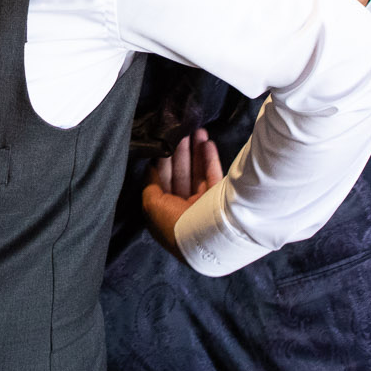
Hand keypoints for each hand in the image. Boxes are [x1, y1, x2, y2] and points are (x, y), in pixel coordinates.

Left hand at [140, 129, 223, 264]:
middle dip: (181, 153)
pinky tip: (207, 143)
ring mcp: (203, 205)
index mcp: (166, 213)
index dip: (164, 162)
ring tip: (196, 130)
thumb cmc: (174, 223)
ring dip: (196, 152)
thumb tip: (150, 166)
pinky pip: (213, 176)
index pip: (163, 182)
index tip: (165, 143)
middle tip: (181, 131)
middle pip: (181, 175)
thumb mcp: (151, 204)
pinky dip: (210, 159)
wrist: (207, 240)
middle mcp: (184, 209)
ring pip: (197, 173)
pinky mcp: (220, 201)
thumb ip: (150, 183)